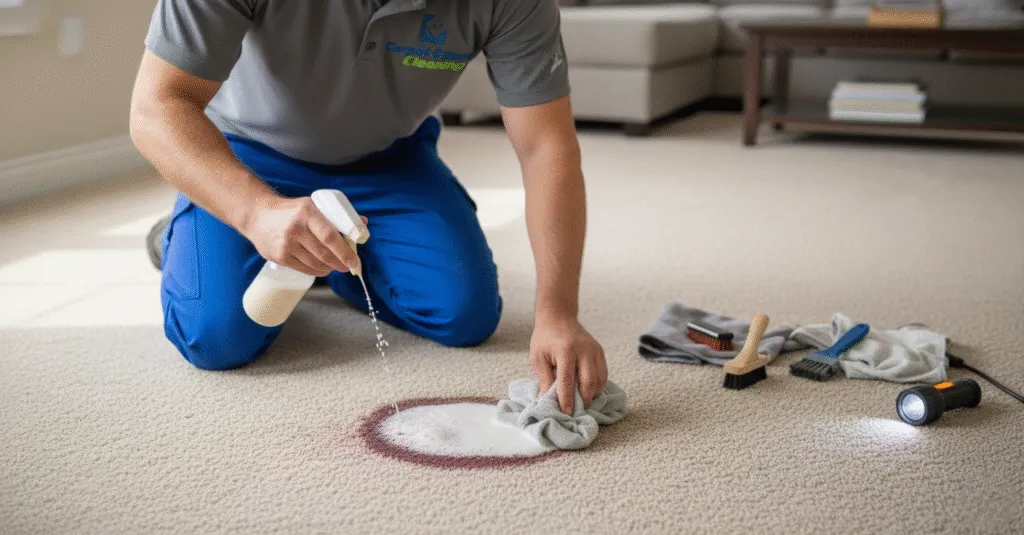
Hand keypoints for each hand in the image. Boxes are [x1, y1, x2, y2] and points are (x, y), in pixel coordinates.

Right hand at [241, 196, 363, 276]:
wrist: (257, 215)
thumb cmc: (291, 211)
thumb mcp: (312, 206)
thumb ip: (337, 215)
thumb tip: (363, 223)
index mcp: (307, 213)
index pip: (330, 236)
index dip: (345, 252)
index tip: (354, 261)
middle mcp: (295, 229)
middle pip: (324, 253)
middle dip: (340, 263)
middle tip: (348, 266)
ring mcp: (285, 244)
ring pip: (315, 264)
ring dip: (329, 268)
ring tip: (335, 265)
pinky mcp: (279, 256)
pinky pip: (304, 269)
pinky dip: (317, 271)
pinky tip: (322, 268)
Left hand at [530, 315, 607, 414]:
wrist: (558, 317)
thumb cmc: (545, 339)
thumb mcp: (538, 358)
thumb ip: (543, 379)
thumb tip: (546, 401)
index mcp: (566, 350)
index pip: (567, 380)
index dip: (567, 399)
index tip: (566, 413)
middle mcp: (584, 350)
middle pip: (588, 382)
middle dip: (583, 400)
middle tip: (575, 411)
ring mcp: (594, 350)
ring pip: (599, 379)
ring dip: (591, 394)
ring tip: (581, 402)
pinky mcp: (600, 351)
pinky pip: (603, 373)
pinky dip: (597, 385)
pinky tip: (587, 390)